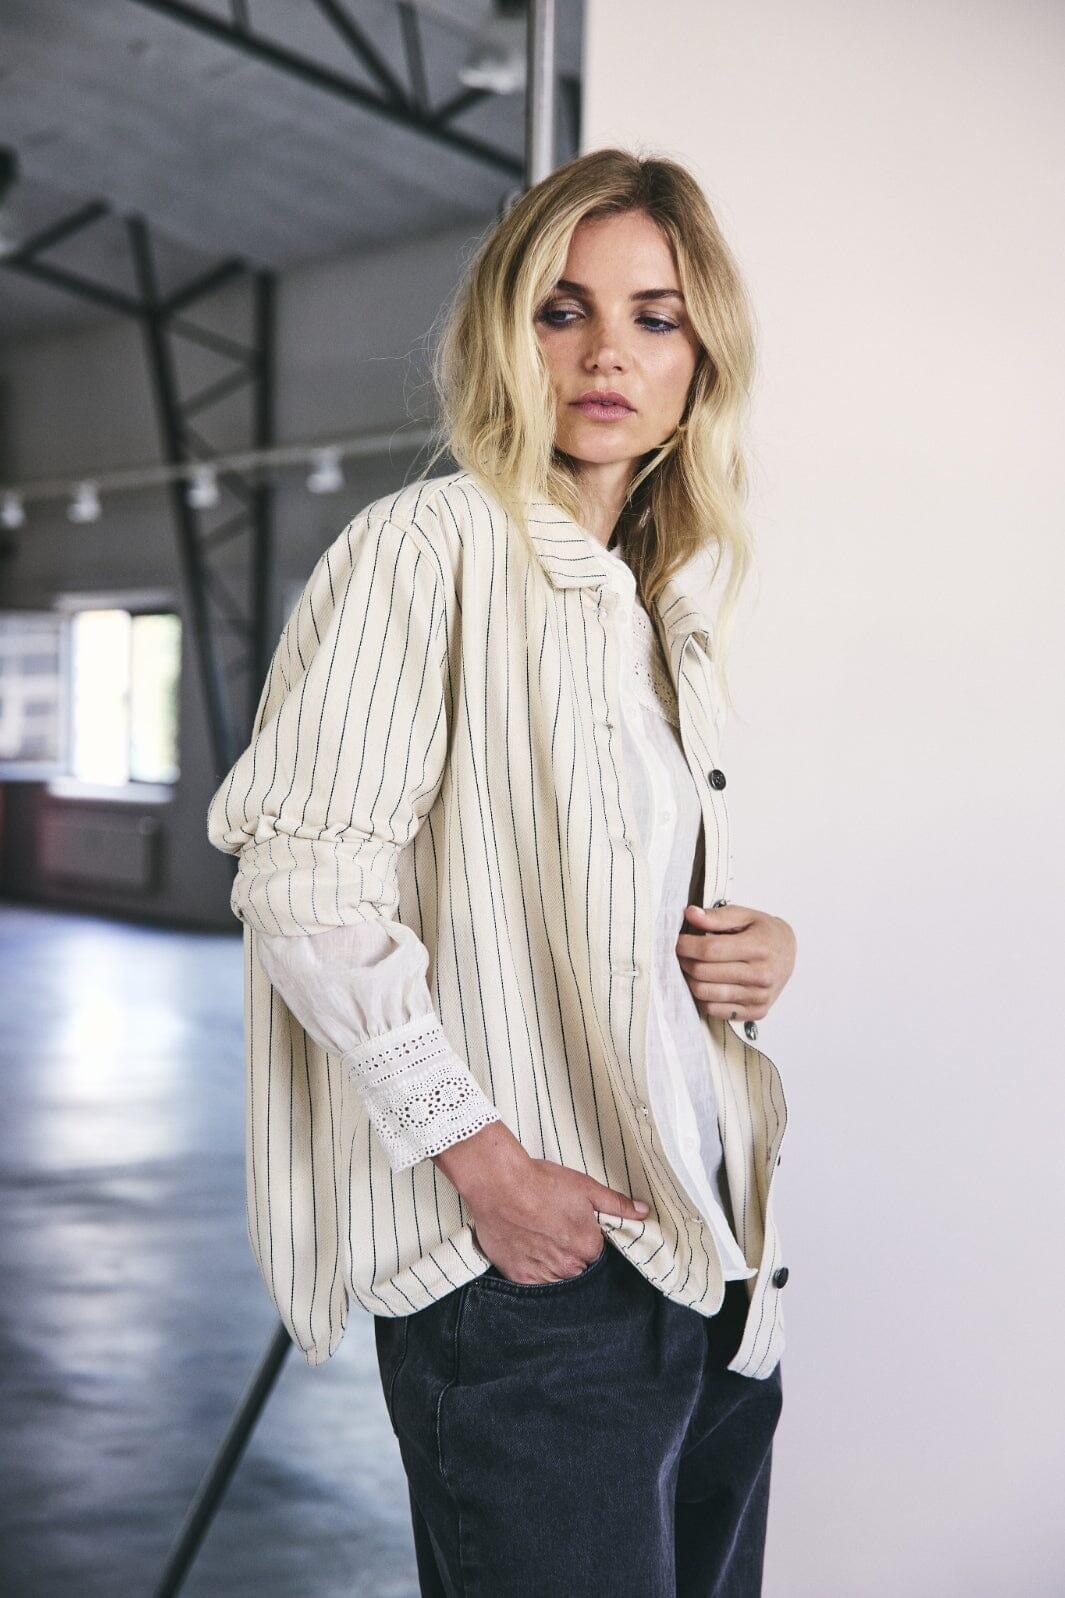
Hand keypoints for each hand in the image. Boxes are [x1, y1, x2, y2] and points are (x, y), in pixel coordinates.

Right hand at [432, 1121, 649, 1282]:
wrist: (498, 1183)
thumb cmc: (540, 1181)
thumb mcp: (585, 1187)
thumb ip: (616, 1204)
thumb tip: (643, 1212)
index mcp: (588, 1246)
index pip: (598, 1255)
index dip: (590, 1244)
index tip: (579, 1232)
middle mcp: (568, 1266)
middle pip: (579, 1271)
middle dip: (574, 1257)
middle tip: (558, 1235)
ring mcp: (542, 1273)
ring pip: (558, 1280)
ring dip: (555, 1268)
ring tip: (542, 1242)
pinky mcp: (518, 1276)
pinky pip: (534, 1285)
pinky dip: (535, 1273)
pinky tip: (530, 1252)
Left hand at [676, 903, 795, 1022]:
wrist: (788, 953)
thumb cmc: (765, 933)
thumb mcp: (745, 916)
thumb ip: (717, 916)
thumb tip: (690, 914)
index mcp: (759, 948)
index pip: (710, 950)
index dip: (686, 945)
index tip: (677, 941)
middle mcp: (761, 975)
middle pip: (704, 973)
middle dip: (684, 961)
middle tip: (680, 953)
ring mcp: (759, 996)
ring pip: (706, 994)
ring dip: (690, 980)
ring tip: (690, 967)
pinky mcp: (756, 1012)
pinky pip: (715, 1010)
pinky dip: (703, 997)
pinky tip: (705, 983)